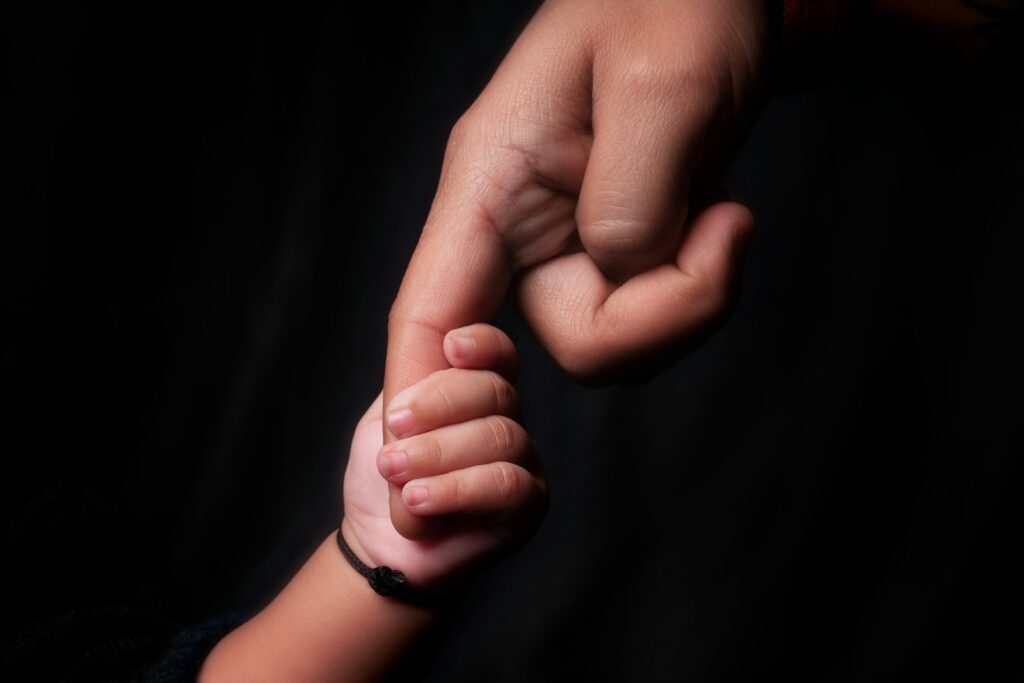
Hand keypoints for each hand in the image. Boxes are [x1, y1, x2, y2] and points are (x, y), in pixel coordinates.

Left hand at [342, 324, 545, 589]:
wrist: (382, 544)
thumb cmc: (388, 476)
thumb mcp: (387, 419)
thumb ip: (411, 382)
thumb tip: (432, 345)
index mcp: (478, 388)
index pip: (498, 353)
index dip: (482, 344)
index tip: (451, 347)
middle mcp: (508, 418)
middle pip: (495, 391)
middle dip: (440, 404)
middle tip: (396, 426)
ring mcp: (524, 460)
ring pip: (500, 437)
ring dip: (438, 452)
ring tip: (395, 469)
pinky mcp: (529, 504)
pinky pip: (504, 484)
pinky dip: (454, 489)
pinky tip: (418, 499)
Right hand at [386, 0, 765, 437]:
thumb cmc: (675, 6)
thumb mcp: (661, 91)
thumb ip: (628, 206)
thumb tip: (617, 279)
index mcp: (491, 180)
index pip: (428, 306)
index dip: (420, 387)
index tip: (414, 458)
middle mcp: (519, 223)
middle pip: (567, 342)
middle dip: (660, 316)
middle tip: (725, 232)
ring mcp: (571, 242)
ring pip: (616, 340)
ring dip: (690, 299)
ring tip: (727, 214)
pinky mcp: (619, 249)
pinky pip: (653, 314)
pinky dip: (703, 286)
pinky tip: (724, 219)